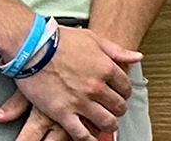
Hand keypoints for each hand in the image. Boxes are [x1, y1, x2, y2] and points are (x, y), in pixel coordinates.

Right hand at [8, 25, 139, 139]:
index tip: (120, 94)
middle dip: (118, 109)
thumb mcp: (94, 39)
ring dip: (108, 124)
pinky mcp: (62, 112)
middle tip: (113, 109)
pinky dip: (89, 138)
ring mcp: (80, 101)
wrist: (33, 47)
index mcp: (106, 68)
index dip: (124, 92)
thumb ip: (117, 51)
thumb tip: (137, 57)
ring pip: (105, 121)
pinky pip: (81, 133)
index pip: (126, 87)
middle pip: (118, 106)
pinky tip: (91, 138)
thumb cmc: (62, 40)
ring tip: (105, 124)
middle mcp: (97, 87)